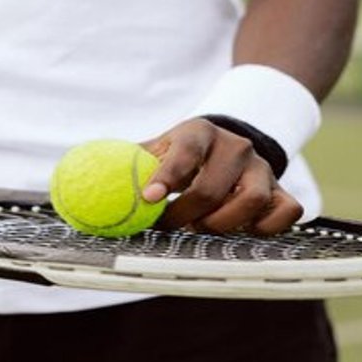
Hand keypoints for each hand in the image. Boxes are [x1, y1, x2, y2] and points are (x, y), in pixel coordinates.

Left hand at [141, 118, 301, 234]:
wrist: (225, 142)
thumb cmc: (179, 153)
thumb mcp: (154, 149)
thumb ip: (125, 165)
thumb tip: (74, 182)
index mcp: (198, 132)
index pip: (183, 152)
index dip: (166, 176)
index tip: (147, 198)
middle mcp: (235, 147)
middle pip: (213, 187)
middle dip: (185, 214)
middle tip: (167, 225)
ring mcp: (262, 169)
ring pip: (251, 201)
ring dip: (221, 223)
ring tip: (201, 226)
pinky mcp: (281, 190)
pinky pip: (286, 212)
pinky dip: (264, 228)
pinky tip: (239, 229)